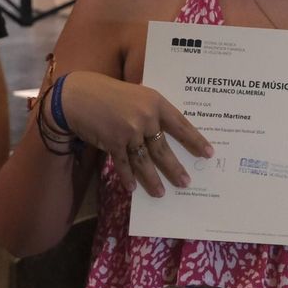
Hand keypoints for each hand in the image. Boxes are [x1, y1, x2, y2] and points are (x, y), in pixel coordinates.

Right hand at [58, 71, 212, 197]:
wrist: (79, 96)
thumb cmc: (110, 94)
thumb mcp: (138, 95)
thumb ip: (153, 111)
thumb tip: (169, 134)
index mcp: (156, 102)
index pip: (181, 124)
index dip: (195, 140)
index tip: (208, 153)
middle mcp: (145, 117)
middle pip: (164, 148)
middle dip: (175, 168)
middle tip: (186, 183)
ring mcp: (129, 131)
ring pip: (145, 161)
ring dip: (153, 179)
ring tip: (162, 193)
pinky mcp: (113, 142)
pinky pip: (125, 165)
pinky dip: (129, 178)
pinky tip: (133, 189)